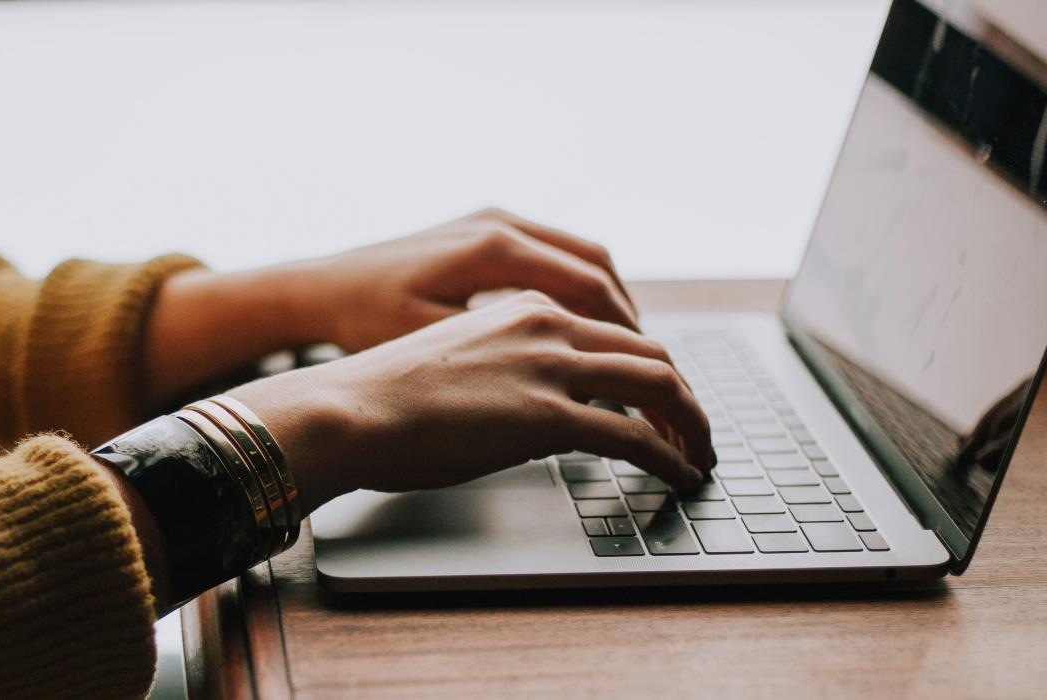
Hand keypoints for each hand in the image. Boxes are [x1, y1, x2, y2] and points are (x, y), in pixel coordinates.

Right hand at [227, 291, 712, 512]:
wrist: (347, 409)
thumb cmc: (381, 397)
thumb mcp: (454, 362)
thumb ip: (503, 370)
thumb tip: (526, 412)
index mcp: (522, 307)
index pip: (612, 329)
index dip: (648, 367)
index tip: (659, 399)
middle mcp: (546, 325)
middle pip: (649, 352)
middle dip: (683, 395)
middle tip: (694, 430)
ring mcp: (551, 367)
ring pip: (659, 385)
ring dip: (691, 424)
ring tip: (699, 455)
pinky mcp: (549, 416)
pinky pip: (636, 436)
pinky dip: (670, 457)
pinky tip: (679, 476)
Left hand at [279, 208, 639, 352]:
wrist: (319, 288)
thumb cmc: (364, 322)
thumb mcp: (435, 346)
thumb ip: (503, 360)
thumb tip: (569, 388)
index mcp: (494, 249)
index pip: (591, 290)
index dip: (628, 338)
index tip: (649, 376)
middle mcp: (501, 224)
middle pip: (598, 268)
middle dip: (630, 321)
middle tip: (653, 370)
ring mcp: (493, 220)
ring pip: (581, 257)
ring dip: (610, 303)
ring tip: (628, 351)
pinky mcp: (483, 229)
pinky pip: (553, 254)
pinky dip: (579, 288)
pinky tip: (582, 328)